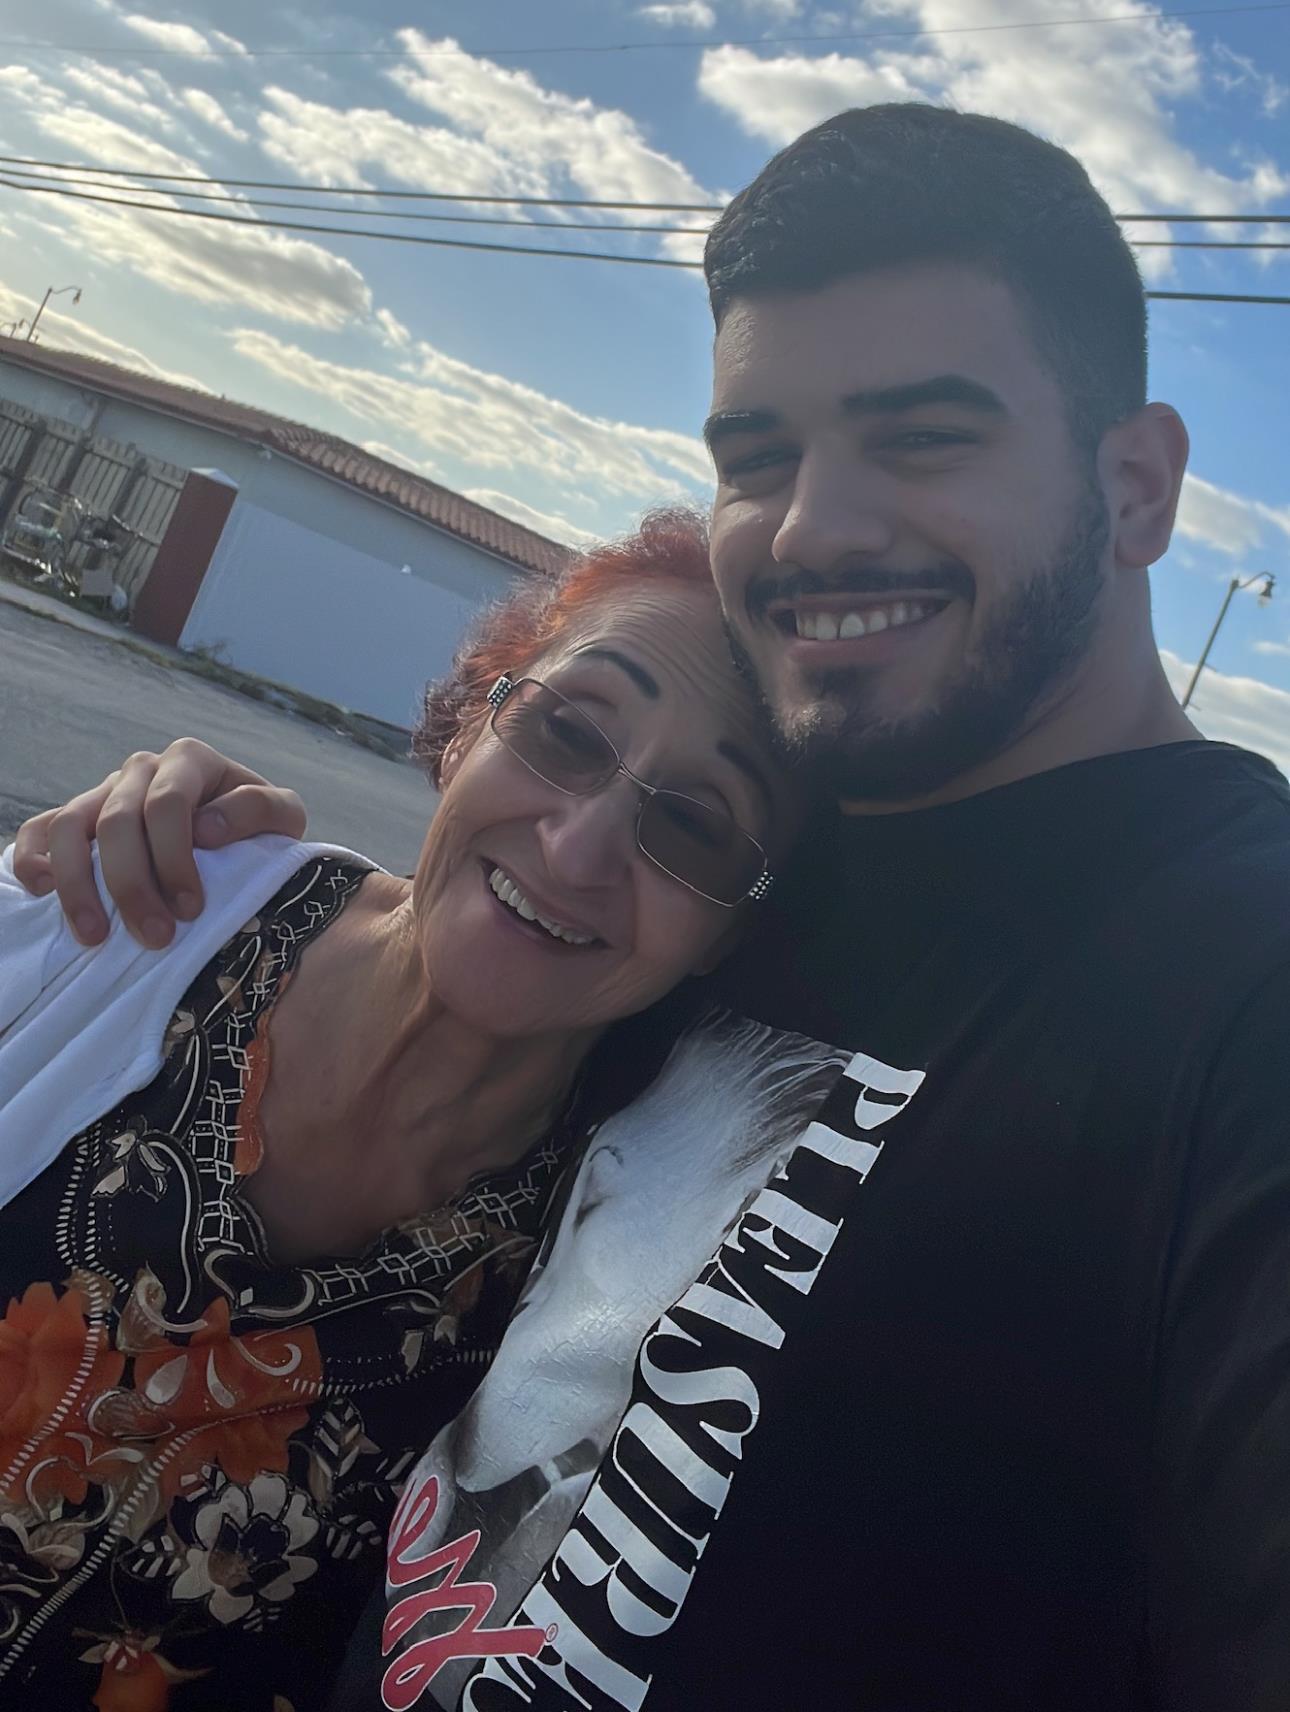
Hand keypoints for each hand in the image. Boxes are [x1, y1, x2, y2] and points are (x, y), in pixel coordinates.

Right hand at [11, 740, 306, 948]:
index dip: (174, 858)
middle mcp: (142, 769)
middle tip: (155, 938)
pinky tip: (43, 891)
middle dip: (132, 885)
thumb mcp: (284, 816)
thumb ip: (260, 809)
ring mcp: (104, 791)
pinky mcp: (78, 819)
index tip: (191, 909)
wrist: (240, 835)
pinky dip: (33, 858)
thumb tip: (206, 828)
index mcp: (190, 761)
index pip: (168, 804)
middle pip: (118, 821)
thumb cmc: (260, 829)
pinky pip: (39, 829)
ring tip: (95, 936)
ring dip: (78, 884)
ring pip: (70, 826)